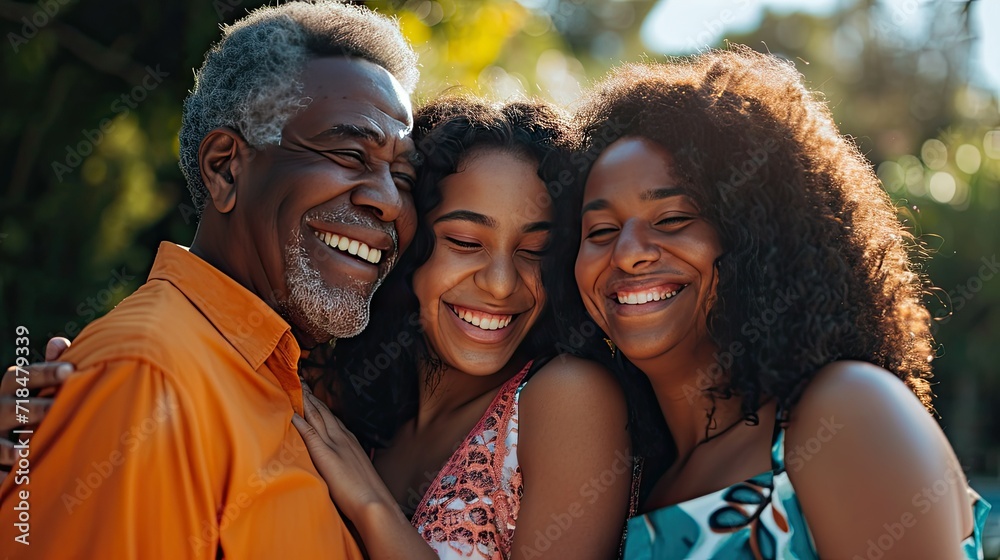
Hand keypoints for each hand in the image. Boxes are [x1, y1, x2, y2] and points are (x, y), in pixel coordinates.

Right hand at [2, 337, 74, 475]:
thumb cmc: (26, 405)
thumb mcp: (31, 387)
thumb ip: (48, 367)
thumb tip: (59, 341)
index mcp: (9, 390)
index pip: (21, 377)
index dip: (44, 372)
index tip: (71, 370)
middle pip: (12, 408)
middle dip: (36, 409)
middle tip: (59, 408)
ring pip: (0, 443)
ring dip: (15, 447)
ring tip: (30, 450)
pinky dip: (4, 476)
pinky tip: (16, 479)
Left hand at [291, 386, 400, 526]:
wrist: (374, 503)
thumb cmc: (366, 494)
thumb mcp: (357, 472)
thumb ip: (347, 463)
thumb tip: (340, 465)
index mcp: (350, 441)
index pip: (331, 418)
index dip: (320, 405)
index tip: (310, 393)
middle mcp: (343, 438)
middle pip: (323, 412)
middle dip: (311, 396)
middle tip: (300, 381)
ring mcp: (335, 445)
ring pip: (317, 416)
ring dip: (305, 401)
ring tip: (295, 387)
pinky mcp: (326, 455)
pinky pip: (310, 433)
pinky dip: (301, 420)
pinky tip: (291, 412)